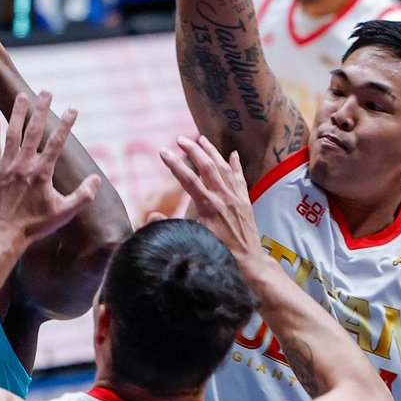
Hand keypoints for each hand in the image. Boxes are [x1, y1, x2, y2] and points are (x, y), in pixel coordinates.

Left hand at [0, 91, 100, 244]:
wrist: (5, 234)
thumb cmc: (35, 224)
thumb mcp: (65, 212)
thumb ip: (83, 195)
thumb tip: (96, 179)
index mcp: (42, 172)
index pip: (57, 142)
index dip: (66, 124)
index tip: (73, 108)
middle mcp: (24, 164)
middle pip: (34, 130)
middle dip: (41, 109)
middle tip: (46, 92)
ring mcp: (7, 166)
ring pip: (13, 133)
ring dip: (18, 113)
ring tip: (22, 96)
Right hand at [159, 134, 262, 262]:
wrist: (248, 261)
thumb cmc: (219, 254)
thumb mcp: (192, 240)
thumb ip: (171, 227)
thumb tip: (152, 216)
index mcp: (208, 206)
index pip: (188, 179)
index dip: (174, 164)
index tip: (162, 151)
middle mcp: (223, 197)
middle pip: (207, 166)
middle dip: (192, 150)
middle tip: (179, 139)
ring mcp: (236, 198)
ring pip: (223, 167)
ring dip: (211, 151)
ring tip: (201, 139)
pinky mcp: (245, 202)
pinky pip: (240, 178)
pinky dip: (236, 164)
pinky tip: (233, 154)